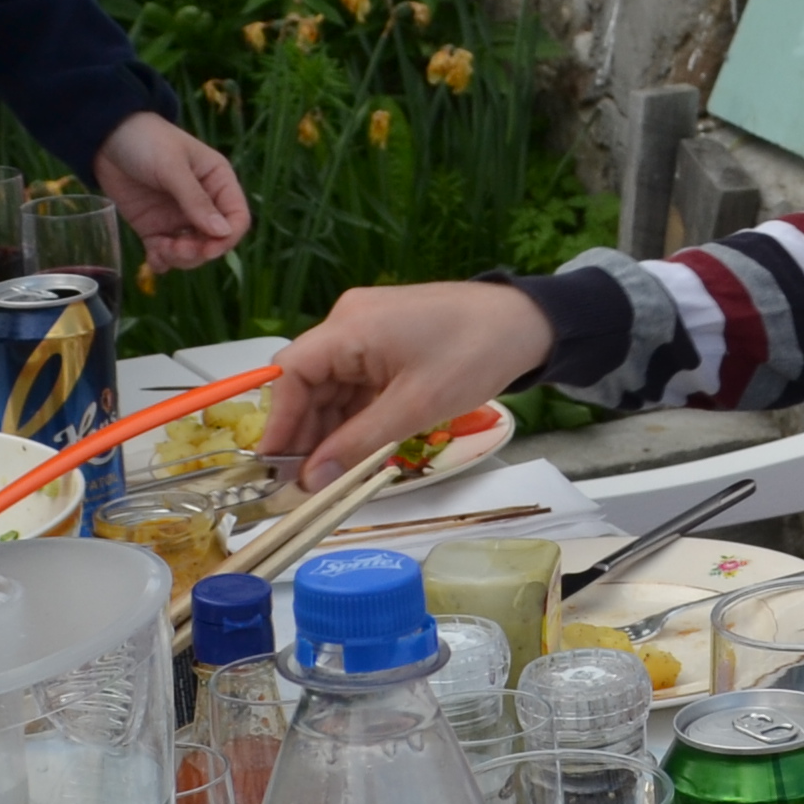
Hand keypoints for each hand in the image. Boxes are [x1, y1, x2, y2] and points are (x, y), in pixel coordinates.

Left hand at [95, 111, 250, 268]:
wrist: (105, 137)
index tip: (208, 249)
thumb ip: (196, 200)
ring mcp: (178, 217)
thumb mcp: (172, 167)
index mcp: (217, 181)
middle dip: (199, 251)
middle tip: (177, 249)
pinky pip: (165, 253)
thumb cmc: (147, 140)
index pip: (237, 217)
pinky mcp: (154, 227)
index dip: (227, 238)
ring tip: (161, 250)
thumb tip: (222, 232)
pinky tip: (153, 259)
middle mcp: (203, 203)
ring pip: (192, 252)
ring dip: (180, 258)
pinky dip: (162, 261)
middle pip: (215, 241)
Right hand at [263, 279, 556, 484]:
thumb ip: (359, 443)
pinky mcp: (386, 340)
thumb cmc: (473, 356)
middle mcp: (350, 322)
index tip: (276, 466)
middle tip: (304, 481)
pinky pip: (356, 381)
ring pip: (332, 385)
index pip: (291, 372)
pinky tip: (353, 448)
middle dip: (305, 431)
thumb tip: (313, 479)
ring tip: (328, 473)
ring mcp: (368, 329)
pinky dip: (353, 414)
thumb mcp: (414, 407)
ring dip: (329, 427)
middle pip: (308, 380)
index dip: (280, 422)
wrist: (527, 323)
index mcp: (349, 326)